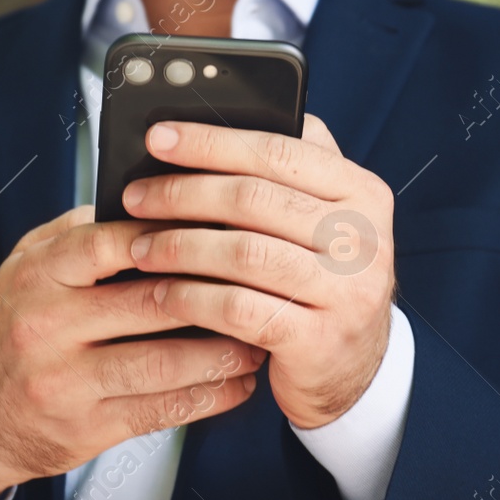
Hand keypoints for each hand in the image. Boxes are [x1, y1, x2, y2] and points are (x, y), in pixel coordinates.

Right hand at [0, 205, 268, 499]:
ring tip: (260, 336)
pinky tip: (238, 382)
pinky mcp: (86, 428)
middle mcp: (46, 325)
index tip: (221, 228)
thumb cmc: (17, 326)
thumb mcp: (27, 265)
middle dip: (215, 293)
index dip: (174, 233)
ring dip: (222, 351)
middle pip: (150, 303)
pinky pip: (162, 410)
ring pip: (164, 363)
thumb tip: (152, 200)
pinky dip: (210, 396)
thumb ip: (81, 231)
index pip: (113, 241)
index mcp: (37, 274)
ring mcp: (65, 382)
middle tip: (262, 284)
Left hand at [121, 114, 395, 428]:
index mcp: (362, 192)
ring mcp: (347, 292)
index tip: (158, 139)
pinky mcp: (319, 341)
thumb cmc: (318, 280)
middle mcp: (364, 238)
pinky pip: (239, 308)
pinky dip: (192, 298)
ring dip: (179, 247)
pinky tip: (163, 294)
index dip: (212, 142)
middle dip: (183, 194)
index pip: (279, 150)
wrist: (353, 370)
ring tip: (140, 248)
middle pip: (255, 199)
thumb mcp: (319, 221)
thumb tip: (202, 130)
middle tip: (135, 198)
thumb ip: (284, 173)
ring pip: (244, 252)